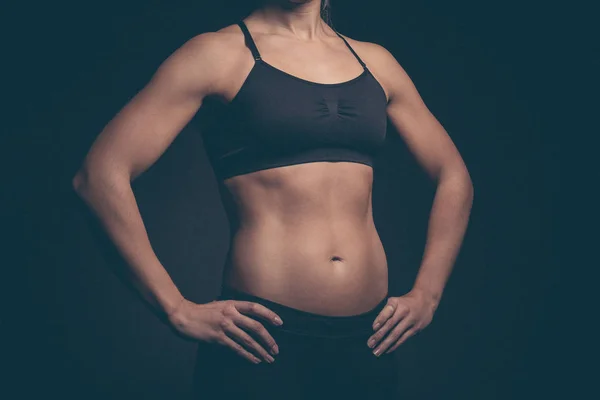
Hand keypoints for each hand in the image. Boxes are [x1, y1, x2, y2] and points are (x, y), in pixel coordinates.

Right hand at [168, 298, 282, 363]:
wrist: (183, 316)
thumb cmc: (202, 311)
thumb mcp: (220, 305)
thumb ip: (234, 309)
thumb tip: (248, 316)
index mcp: (232, 304)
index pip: (255, 307)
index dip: (269, 314)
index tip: (280, 323)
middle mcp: (230, 314)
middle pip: (255, 326)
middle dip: (268, 339)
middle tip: (276, 349)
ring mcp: (224, 326)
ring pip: (248, 340)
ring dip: (260, 350)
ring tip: (269, 358)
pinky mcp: (218, 338)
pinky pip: (236, 348)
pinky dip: (247, 355)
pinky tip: (255, 359)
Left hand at [367, 288, 437, 355]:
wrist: (426, 300)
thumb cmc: (405, 302)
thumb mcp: (395, 301)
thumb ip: (385, 311)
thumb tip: (375, 326)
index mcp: (397, 303)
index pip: (388, 311)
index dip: (380, 319)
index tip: (373, 328)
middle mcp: (404, 311)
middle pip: (390, 325)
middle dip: (379, 336)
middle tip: (370, 344)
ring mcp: (411, 320)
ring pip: (396, 334)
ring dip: (386, 344)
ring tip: (376, 351)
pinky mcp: (416, 328)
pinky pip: (404, 338)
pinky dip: (395, 345)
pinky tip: (388, 350)